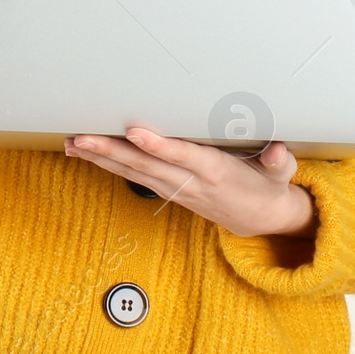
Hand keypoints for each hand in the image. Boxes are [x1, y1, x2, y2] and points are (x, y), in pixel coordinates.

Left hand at [65, 127, 316, 241]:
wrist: (261, 220)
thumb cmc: (268, 186)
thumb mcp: (282, 175)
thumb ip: (280, 162)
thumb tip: (279, 151)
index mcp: (217, 173)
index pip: (184, 157)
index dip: (160, 147)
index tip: (135, 133)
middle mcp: (191, 182)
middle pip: (146, 166)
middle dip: (112, 150)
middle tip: (82, 137)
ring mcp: (176, 189)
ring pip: (133, 172)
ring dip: (101, 158)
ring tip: (73, 144)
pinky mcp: (167, 191)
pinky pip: (133, 176)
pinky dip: (108, 164)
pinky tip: (87, 154)